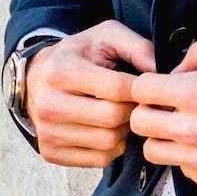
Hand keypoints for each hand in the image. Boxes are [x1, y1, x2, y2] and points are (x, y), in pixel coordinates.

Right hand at [26, 20, 155, 168]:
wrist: (36, 77)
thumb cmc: (78, 55)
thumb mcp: (105, 36)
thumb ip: (137, 47)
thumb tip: (160, 71)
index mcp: (63, 71)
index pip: (117, 89)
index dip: (139, 89)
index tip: (143, 86)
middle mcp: (49, 104)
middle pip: (113, 119)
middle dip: (131, 110)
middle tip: (131, 101)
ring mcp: (48, 132)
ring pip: (108, 142)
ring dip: (122, 129)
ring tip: (117, 113)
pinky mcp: (51, 152)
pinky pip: (99, 159)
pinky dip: (111, 146)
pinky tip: (105, 128)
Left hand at [129, 34, 196, 192]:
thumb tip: (177, 69)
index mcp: (193, 92)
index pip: (139, 90)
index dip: (147, 84)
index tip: (159, 86)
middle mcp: (191, 128)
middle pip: (138, 122)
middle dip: (149, 110)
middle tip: (167, 107)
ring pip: (153, 151)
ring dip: (163, 137)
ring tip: (183, 127)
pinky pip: (181, 170)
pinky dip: (188, 158)